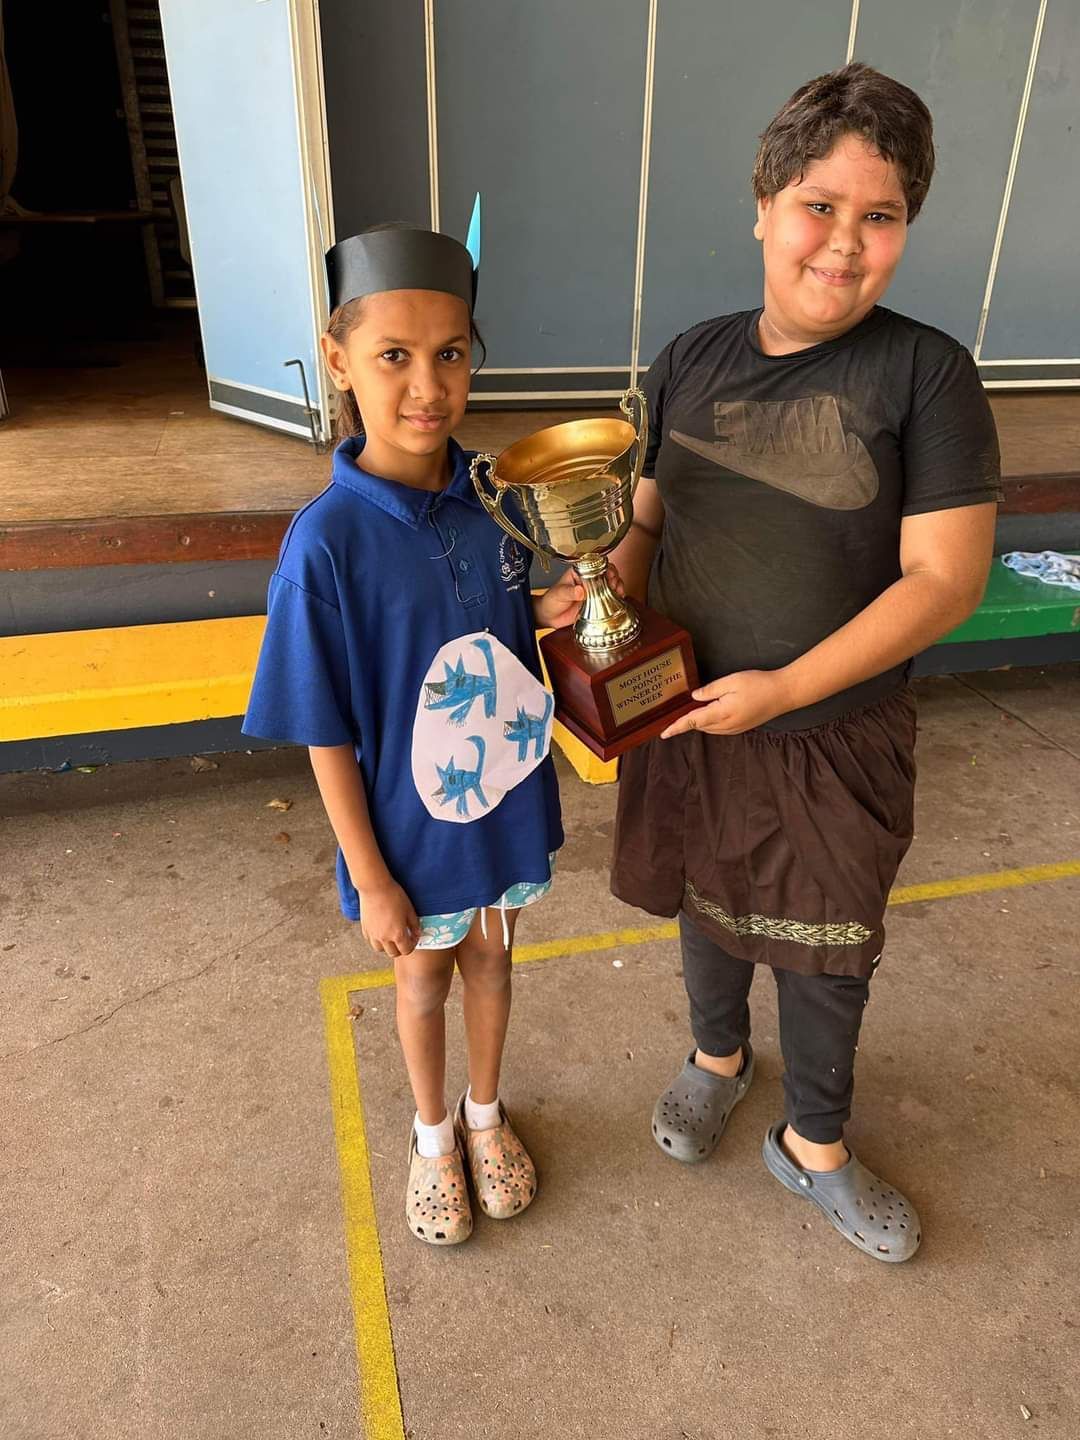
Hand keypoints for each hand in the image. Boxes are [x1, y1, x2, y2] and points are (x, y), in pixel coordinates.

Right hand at [358, 880, 420, 957]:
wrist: (375, 887)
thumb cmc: (394, 896)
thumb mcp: (409, 910)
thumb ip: (414, 925)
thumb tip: (416, 933)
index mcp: (398, 935)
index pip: (406, 950)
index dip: (412, 945)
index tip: (413, 937)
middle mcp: (384, 938)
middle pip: (393, 953)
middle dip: (400, 949)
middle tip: (404, 939)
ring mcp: (373, 935)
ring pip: (380, 949)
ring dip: (387, 946)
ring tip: (391, 936)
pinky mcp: (365, 929)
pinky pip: (371, 940)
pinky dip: (377, 939)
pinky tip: (381, 930)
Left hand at [532, 564, 625, 629]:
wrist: (549, 617)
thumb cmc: (551, 601)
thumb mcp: (558, 594)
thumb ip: (569, 592)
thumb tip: (580, 591)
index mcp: (578, 573)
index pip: (594, 564)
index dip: (604, 567)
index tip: (609, 573)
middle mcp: (588, 580)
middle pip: (606, 573)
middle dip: (614, 576)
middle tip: (614, 583)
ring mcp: (593, 591)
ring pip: (610, 584)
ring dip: (617, 586)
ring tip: (618, 590)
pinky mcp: (596, 603)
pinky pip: (608, 598)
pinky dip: (616, 597)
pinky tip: (618, 599)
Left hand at [660, 669, 790, 737]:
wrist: (783, 694)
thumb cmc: (759, 684)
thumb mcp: (732, 681)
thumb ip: (711, 690)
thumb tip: (694, 697)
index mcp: (722, 713)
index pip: (693, 722)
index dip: (676, 727)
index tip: (663, 733)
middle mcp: (726, 725)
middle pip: (699, 725)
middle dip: (686, 721)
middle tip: (673, 713)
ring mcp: (734, 729)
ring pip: (708, 728)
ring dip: (698, 721)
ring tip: (688, 711)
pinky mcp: (740, 728)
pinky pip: (718, 728)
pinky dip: (709, 722)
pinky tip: (707, 712)